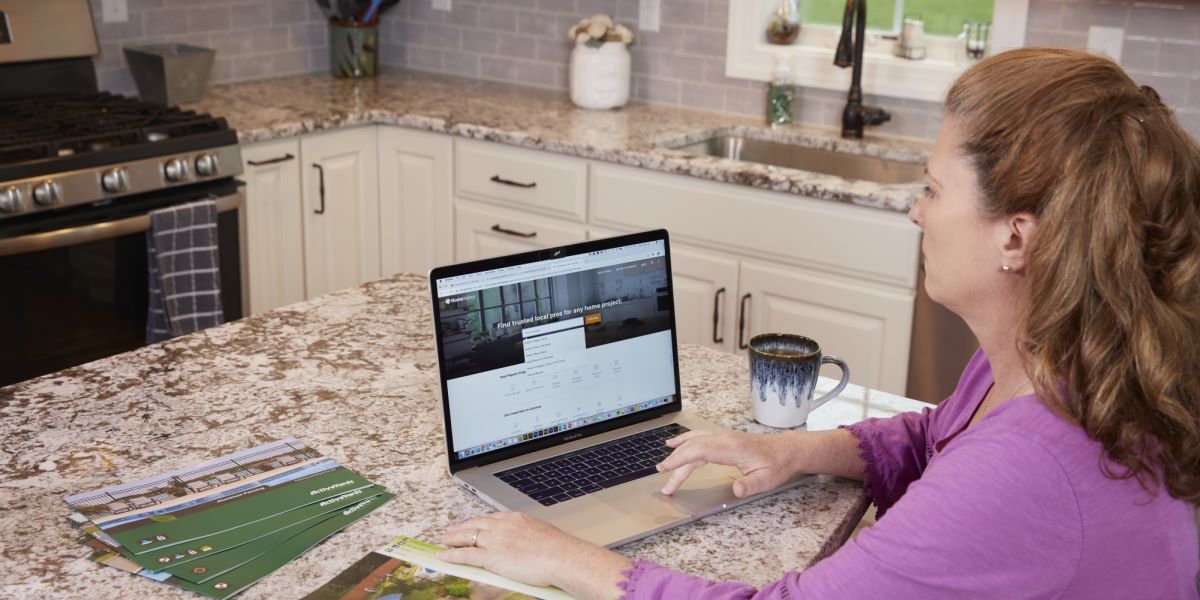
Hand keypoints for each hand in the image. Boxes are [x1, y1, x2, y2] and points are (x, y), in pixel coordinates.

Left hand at [439, 512, 628, 598]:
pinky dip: (452, 554)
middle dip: (461, 527)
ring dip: (453, 538)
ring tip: (444, 540)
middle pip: (476, 524)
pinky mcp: (492, 556)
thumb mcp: (543, 536)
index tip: (473, 524)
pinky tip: (443, 555)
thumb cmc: (559, 550)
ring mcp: (496, 540)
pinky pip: (466, 554)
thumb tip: (531, 545)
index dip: (479, 522)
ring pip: (468, 536)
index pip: (491, 518)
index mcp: (516, 519)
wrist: (561, 557)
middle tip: (451, 530)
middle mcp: (503, 526)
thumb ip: (531, 538)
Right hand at [657, 429, 802, 496]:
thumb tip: (736, 490)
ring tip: (663, 464)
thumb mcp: (767, 479)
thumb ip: (750, 485)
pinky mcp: (723, 439)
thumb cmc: (776, 464)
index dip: (680, 459)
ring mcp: (723, 437)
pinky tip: (676, 443)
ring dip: (677, 452)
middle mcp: (724, 439)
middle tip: (663, 479)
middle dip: (675, 463)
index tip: (666, 468)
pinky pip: (699, 438)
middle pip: (692, 448)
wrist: (786, 449)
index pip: (699, 451)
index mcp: (731, 448)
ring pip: (694, 442)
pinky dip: (685, 441)